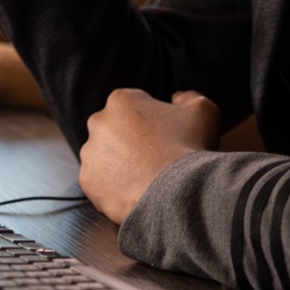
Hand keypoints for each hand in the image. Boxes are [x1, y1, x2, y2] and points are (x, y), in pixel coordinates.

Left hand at [79, 90, 220, 223]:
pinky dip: (115, 189)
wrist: (175, 192)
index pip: (135, 107)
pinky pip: (101, 184)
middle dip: (131, 142)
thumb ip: (188, 97)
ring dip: (120, 165)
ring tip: (146, 178)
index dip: (152, 122)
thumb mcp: (202, 110)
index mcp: (121, 100)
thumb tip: (176, 97)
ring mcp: (89, 154)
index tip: (165, 137)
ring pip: (105, 158)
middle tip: (155, 159)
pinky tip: (135, 192)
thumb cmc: (189, 147)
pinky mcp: (87, 182)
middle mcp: (98, 122)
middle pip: (115, 131)